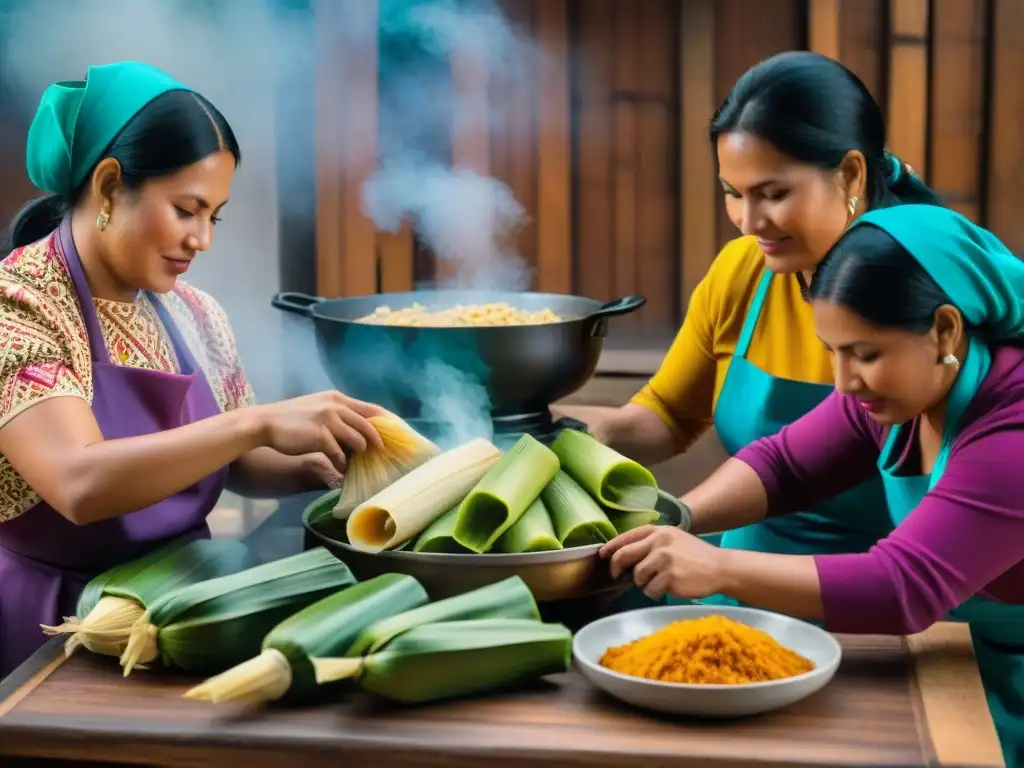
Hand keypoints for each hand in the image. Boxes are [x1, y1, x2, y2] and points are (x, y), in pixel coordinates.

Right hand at [251, 391, 387, 473]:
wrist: (265, 423)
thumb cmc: (291, 419)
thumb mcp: (318, 409)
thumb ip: (339, 416)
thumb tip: (360, 432)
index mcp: (337, 399)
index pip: (371, 409)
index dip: (387, 422)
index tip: (398, 433)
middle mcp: (336, 406)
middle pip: (369, 425)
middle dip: (378, 442)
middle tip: (382, 454)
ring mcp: (328, 419)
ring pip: (357, 440)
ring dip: (358, 455)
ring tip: (354, 463)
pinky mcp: (320, 435)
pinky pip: (340, 454)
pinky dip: (342, 464)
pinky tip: (339, 469)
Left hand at [599, 525, 727, 600]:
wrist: (720, 568)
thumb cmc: (696, 556)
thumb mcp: (674, 539)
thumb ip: (652, 543)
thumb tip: (624, 556)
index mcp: (659, 531)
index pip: (628, 536)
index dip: (612, 546)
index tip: (603, 554)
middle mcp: (660, 542)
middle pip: (625, 555)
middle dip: (616, 567)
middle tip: (615, 575)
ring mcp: (664, 560)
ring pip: (638, 576)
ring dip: (644, 583)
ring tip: (660, 582)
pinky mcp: (669, 577)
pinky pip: (650, 590)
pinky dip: (656, 593)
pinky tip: (669, 588)